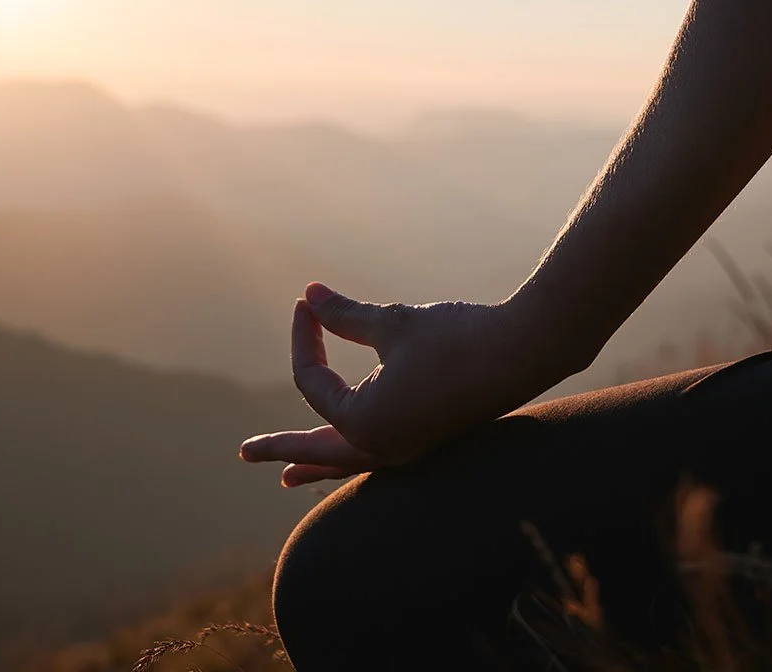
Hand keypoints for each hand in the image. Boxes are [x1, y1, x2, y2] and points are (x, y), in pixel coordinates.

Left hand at [238, 283, 575, 486]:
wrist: (526, 351)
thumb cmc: (457, 336)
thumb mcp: (392, 323)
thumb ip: (344, 315)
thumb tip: (310, 294)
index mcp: (364, 423)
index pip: (313, 383)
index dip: (305, 337)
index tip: (307, 301)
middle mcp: (382, 447)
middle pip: (317, 450)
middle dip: (281, 448)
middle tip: (245, 453)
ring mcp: (407, 449)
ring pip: (348, 461)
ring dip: (316, 462)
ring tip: (286, 476)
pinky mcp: (428, 440)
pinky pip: (376, 456)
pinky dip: (353, 454)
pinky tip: (347, 452)